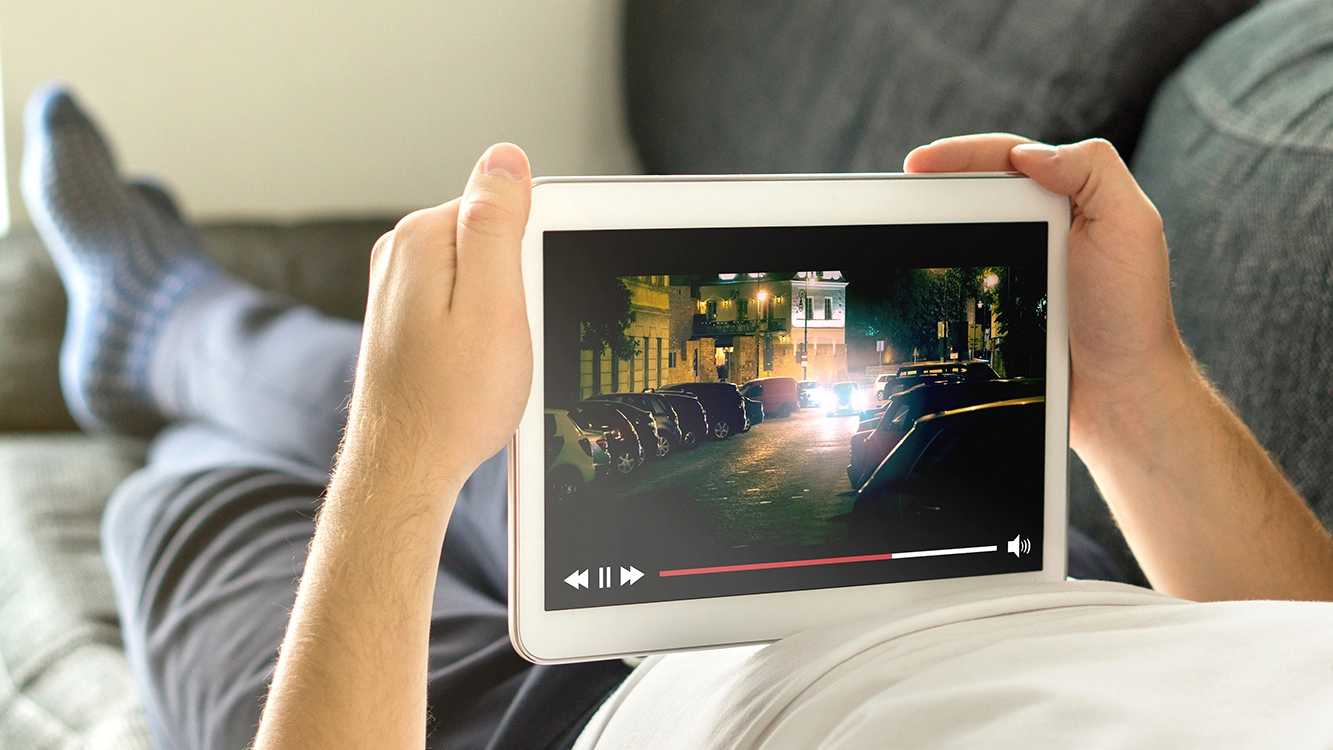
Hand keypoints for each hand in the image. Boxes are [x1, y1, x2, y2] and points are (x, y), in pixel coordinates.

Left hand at [344, 143, 532, 496]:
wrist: (405, 469)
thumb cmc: (453, 401)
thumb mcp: (494, 304)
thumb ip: (496, 224)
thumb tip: (505, 158)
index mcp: (424, 237)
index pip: (504, 207)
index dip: (534, 256)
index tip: (528, 301)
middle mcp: (401, 253)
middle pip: (490, 240)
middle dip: (516, 284)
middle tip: (508, 338)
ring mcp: (398, 287)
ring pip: (478, 275)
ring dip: (499, 312)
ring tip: (488, 359)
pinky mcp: (404, 318)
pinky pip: (462, 303)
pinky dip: (479, 330)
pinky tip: (473, 368)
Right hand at [904, 135, 1189, 451]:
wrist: (1120, 394)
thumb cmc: (1131, 315)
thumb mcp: (1130, 227)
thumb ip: (1092, 171)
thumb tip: (1029, 153)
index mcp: (1071, 199)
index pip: (1007, 158)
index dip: (960, 154)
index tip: (918, 164)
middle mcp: (1042, 226)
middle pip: (976, 191)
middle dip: (934, 186)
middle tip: (898, 194)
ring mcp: (1019, 265)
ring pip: (963, 234)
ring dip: (929, 230)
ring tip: (897, 231)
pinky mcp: (1002, 303)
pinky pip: (960, 277)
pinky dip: (937, 273)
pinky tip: (919, 278)